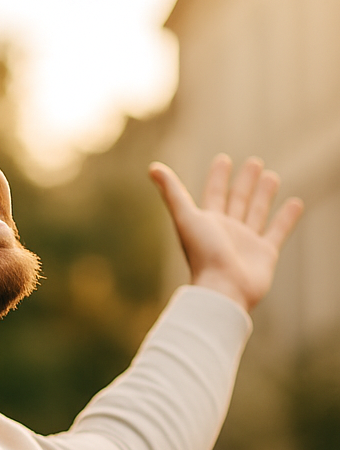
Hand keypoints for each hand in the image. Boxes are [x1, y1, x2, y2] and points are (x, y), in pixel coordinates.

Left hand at [148, 154, 303, 312]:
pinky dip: (287, 218)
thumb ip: (172, 192)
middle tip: (255, 162)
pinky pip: (278, 231)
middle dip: (245, 182)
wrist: (223, 290)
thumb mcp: (186, 218)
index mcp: (208, 223)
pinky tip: (296, 202)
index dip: (217, 177)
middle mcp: (227, 231)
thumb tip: (153, 167)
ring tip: (272, 176)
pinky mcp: (265, 254)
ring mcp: (247, 243)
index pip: (214, 193)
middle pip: (237, 200)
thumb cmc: (203, 255)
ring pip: (257, 212)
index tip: (223, 159)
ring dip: (264, 195)